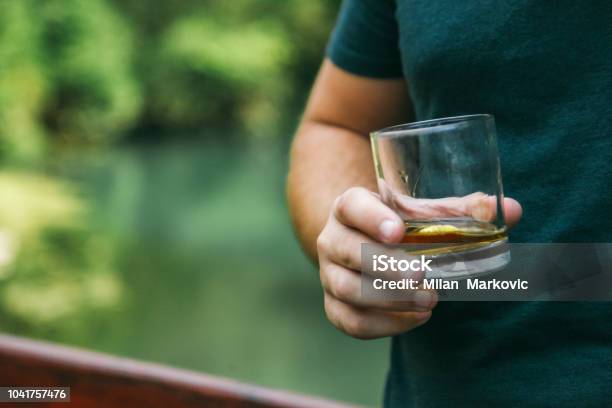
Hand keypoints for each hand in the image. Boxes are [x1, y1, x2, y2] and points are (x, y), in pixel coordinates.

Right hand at [316, 187, 521, 338]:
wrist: (363, 243)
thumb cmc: (397, 224)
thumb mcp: (423, 212)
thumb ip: (463, 211)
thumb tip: (513, 210)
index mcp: (350, 206)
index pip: (351, 207)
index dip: (372, 218)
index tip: (399, 232)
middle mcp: (332, 238)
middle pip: (349, 252)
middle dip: (388, 267)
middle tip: (424, 276)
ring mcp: (329, 274)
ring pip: (348, 289)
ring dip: (389, 299)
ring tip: (429, 300)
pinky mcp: (334, 305)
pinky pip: (351, 321)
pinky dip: (383, 324)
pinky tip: (415, 318)